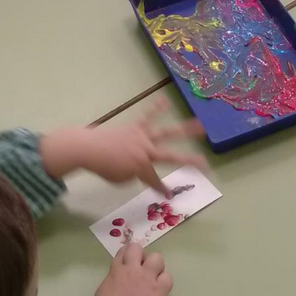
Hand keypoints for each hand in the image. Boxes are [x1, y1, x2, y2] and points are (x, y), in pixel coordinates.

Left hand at [40, 99, 205, 194]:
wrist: (89, 148)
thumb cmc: (104, 167)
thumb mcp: (120, 179)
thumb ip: (134, 174)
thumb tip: (139, 166)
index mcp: (143, 168)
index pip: (157, 181)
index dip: (162, 189)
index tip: (169, 195)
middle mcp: (148, 152)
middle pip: (173, 157)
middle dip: (190, 161)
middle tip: (205, 164)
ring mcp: (143, 137)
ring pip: (167, 133)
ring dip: (185, 129)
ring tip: (200, 125)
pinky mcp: (135, 127)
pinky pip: (147, 116)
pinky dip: (155, 108)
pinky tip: (164, 100)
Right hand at [89, 243, 172, 295]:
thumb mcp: (103, 291)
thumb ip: (113, 279)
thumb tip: (119, 278)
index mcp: (117, 270)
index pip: (123, 251)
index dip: (127, 255)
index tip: (129, 261)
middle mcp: (133, 269)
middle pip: (138, 248)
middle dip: (140, 255)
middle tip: (140, 268)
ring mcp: (148, 278)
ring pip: (157, 258)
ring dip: (154, 266)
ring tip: (152, 278)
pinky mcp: (160, 290)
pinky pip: (167, 277)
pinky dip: (164, 282)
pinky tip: (159, 290)